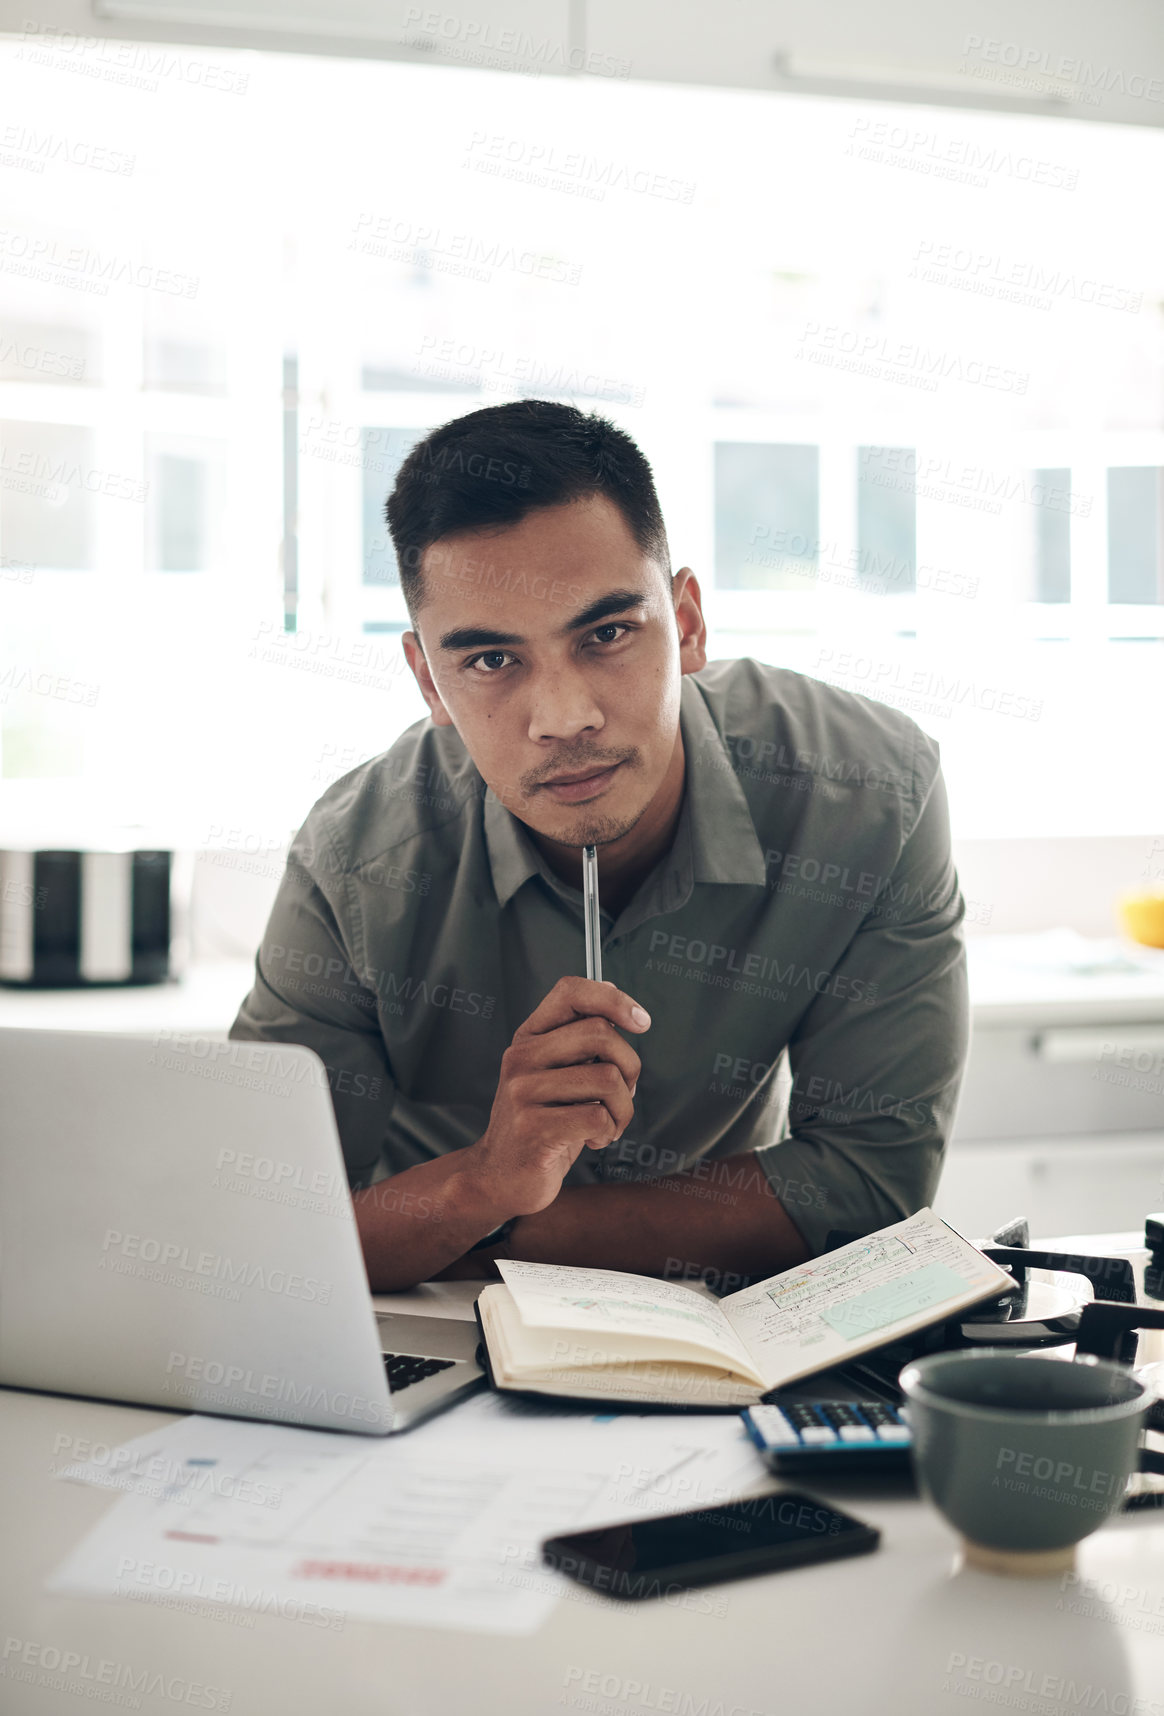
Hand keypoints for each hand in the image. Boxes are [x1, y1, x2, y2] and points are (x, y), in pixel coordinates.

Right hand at [466, 977, 649, 1219]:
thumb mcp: (556, 1074)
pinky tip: (593, 1141)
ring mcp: (523, 1092)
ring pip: (607, 1078)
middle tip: (622, 1094)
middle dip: (630, 1066)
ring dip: (623, 1109)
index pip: (571, 991)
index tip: (641, 1021)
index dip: (614, 998)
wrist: (500, 1176)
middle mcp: (521, 1057)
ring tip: (608, 1124)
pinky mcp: (532, 1128)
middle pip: (600, 1033)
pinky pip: (598, 1117)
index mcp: (529, 1037)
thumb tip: (612, 990)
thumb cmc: (540, 1123)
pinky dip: (609, 1132)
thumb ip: (579, 1037)